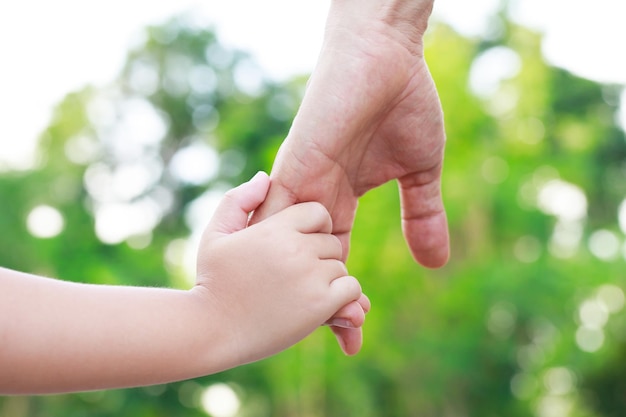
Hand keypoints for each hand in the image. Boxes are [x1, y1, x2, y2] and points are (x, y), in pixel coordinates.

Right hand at [195, 172, 363, 364]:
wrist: (211, 330)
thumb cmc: (213, 282)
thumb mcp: (216, 234)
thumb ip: (238, 201)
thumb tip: (265, 177)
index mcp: (274, 227)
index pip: (317, 213)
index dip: (312, 229)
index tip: (297, 247)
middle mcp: (296, 248)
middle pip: (330, 242)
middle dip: (318, 257)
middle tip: (295, 275)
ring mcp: (310, 276)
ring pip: (340, 266)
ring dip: (326, 280)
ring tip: (299, 293)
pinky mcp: (320, 304)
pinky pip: (351, 290)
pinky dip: (341, 299)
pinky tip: (316, 306)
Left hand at [252, 0, 448, 354]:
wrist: (387, 55)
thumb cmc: (402, 103)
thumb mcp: (420, 173)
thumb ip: (422, 216)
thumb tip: (436, 263)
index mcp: (337, 199)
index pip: (333, 259)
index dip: (341, 295)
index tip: (355, 334)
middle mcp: (311, 196)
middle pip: (305, 263)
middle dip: (320, 302)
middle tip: (344, 339)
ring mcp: (299, 181)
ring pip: (286, 247)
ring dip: (301, 285)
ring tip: (320, 325)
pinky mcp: (296, 163)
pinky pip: (276, 214)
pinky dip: (280, 251)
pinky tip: (282, 286)